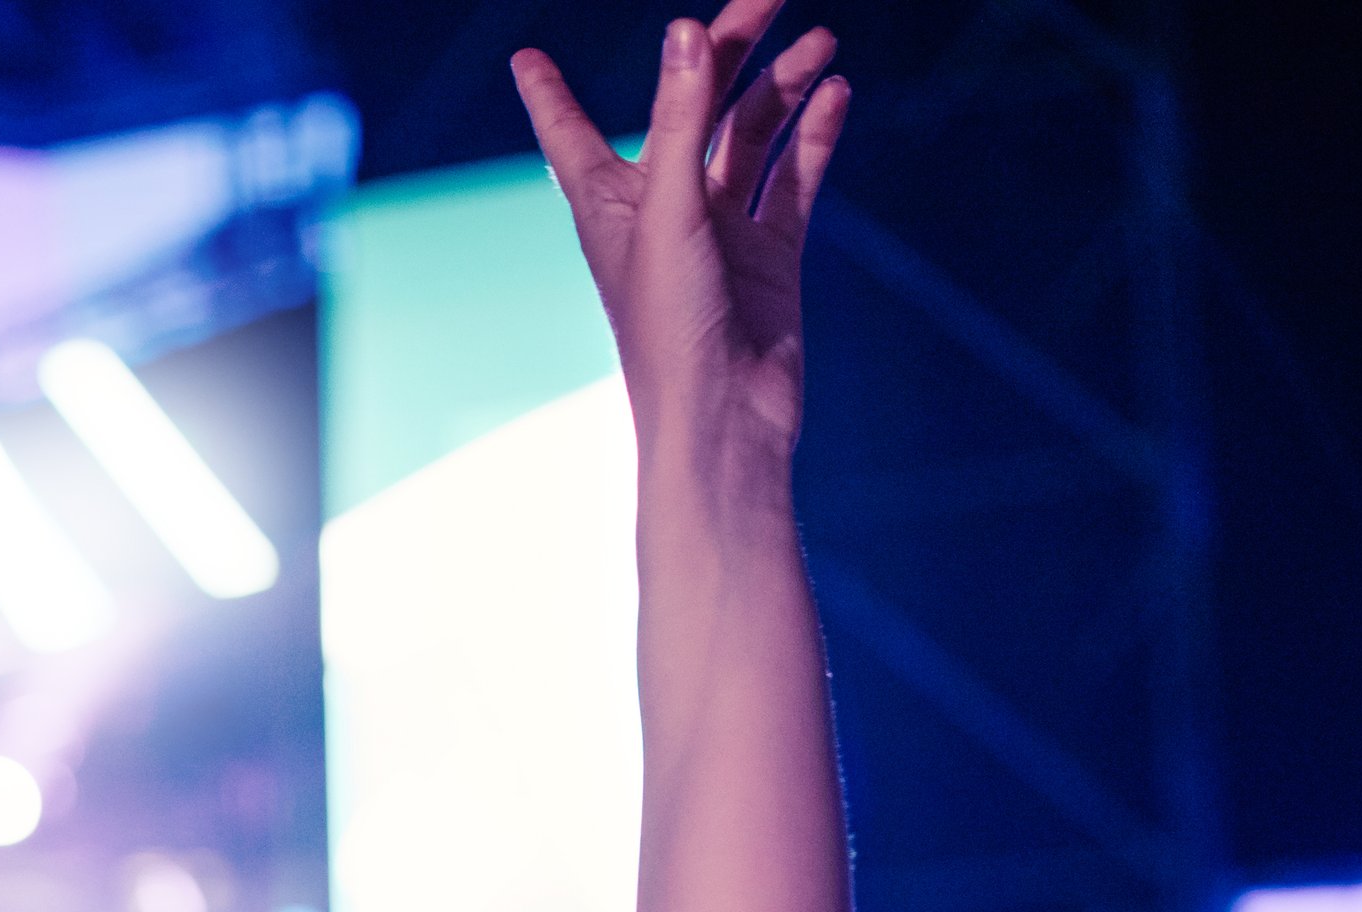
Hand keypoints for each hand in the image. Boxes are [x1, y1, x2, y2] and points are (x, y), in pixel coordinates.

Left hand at [514, 4, 850, 467]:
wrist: (725, 422)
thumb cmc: (671, 331)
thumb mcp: (668, 214)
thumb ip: (678, 119)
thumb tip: (688, 32)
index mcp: (609, 206)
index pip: (569, 133)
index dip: (549, 94)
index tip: (524, 57)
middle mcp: (662, 210)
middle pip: (691, 106)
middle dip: (728, 47)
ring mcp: (719, 230)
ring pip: (750, 135)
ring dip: (784, 86)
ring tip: (822, 43)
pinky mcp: (769, 255)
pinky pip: (793, 179)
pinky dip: (814, 135)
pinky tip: (837, 94)